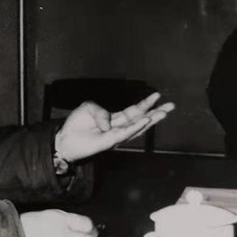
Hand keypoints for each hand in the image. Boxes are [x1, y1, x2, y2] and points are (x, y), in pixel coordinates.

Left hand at [54, 92, 174, 162]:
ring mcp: (116, 135)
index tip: (158, 95)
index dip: (145, 104)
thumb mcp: (88, 108)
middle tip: (171, 106)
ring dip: (150, 120)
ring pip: (137, 127)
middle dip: (156, 113)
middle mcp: (118, 128)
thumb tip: (109, 123)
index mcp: (114, 119)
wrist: (65, 139)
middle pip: (140, 119)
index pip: (133, 111)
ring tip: (163, 113)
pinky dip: (136, 126)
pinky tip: (145, 120)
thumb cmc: (76, 125)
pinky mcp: (110, 141)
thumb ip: (100, 110)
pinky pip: (125, 133)